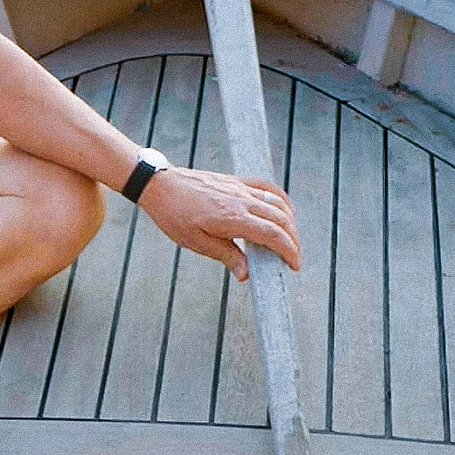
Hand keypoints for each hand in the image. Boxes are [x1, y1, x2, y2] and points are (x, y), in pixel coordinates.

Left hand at [136, 167, 300, 279]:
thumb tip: (247, 274)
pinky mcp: (236, 180)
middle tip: (294, 258)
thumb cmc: (174, 214)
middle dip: (294, 240)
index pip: (273, 235)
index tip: (294, 265)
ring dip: (290, 222)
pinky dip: (281, 199)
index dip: (289, 251)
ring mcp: (241, 188)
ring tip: (290, 239)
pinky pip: (267, 187)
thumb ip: (225, 256)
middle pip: (281, 220)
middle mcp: (242, 200)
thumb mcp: (196, 242)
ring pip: (277, 203)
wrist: (160, 185)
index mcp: (234, 218)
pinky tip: (284, 210)